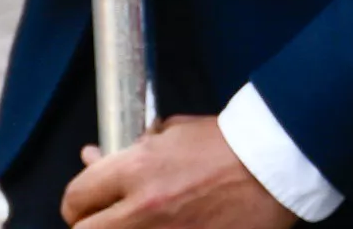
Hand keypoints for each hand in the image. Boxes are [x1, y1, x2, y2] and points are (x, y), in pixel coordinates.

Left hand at [63, 114, 293, 228]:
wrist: (276, 165)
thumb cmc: (228, 144)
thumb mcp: (173, 134)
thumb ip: (131, 150)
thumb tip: (93, 159)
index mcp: (138, 170)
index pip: (76, 196)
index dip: (78, 201)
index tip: (88, 203)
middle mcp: (144, 210)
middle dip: (90, 224)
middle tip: (104, 219)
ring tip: (139, 222)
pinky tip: (171, 226)